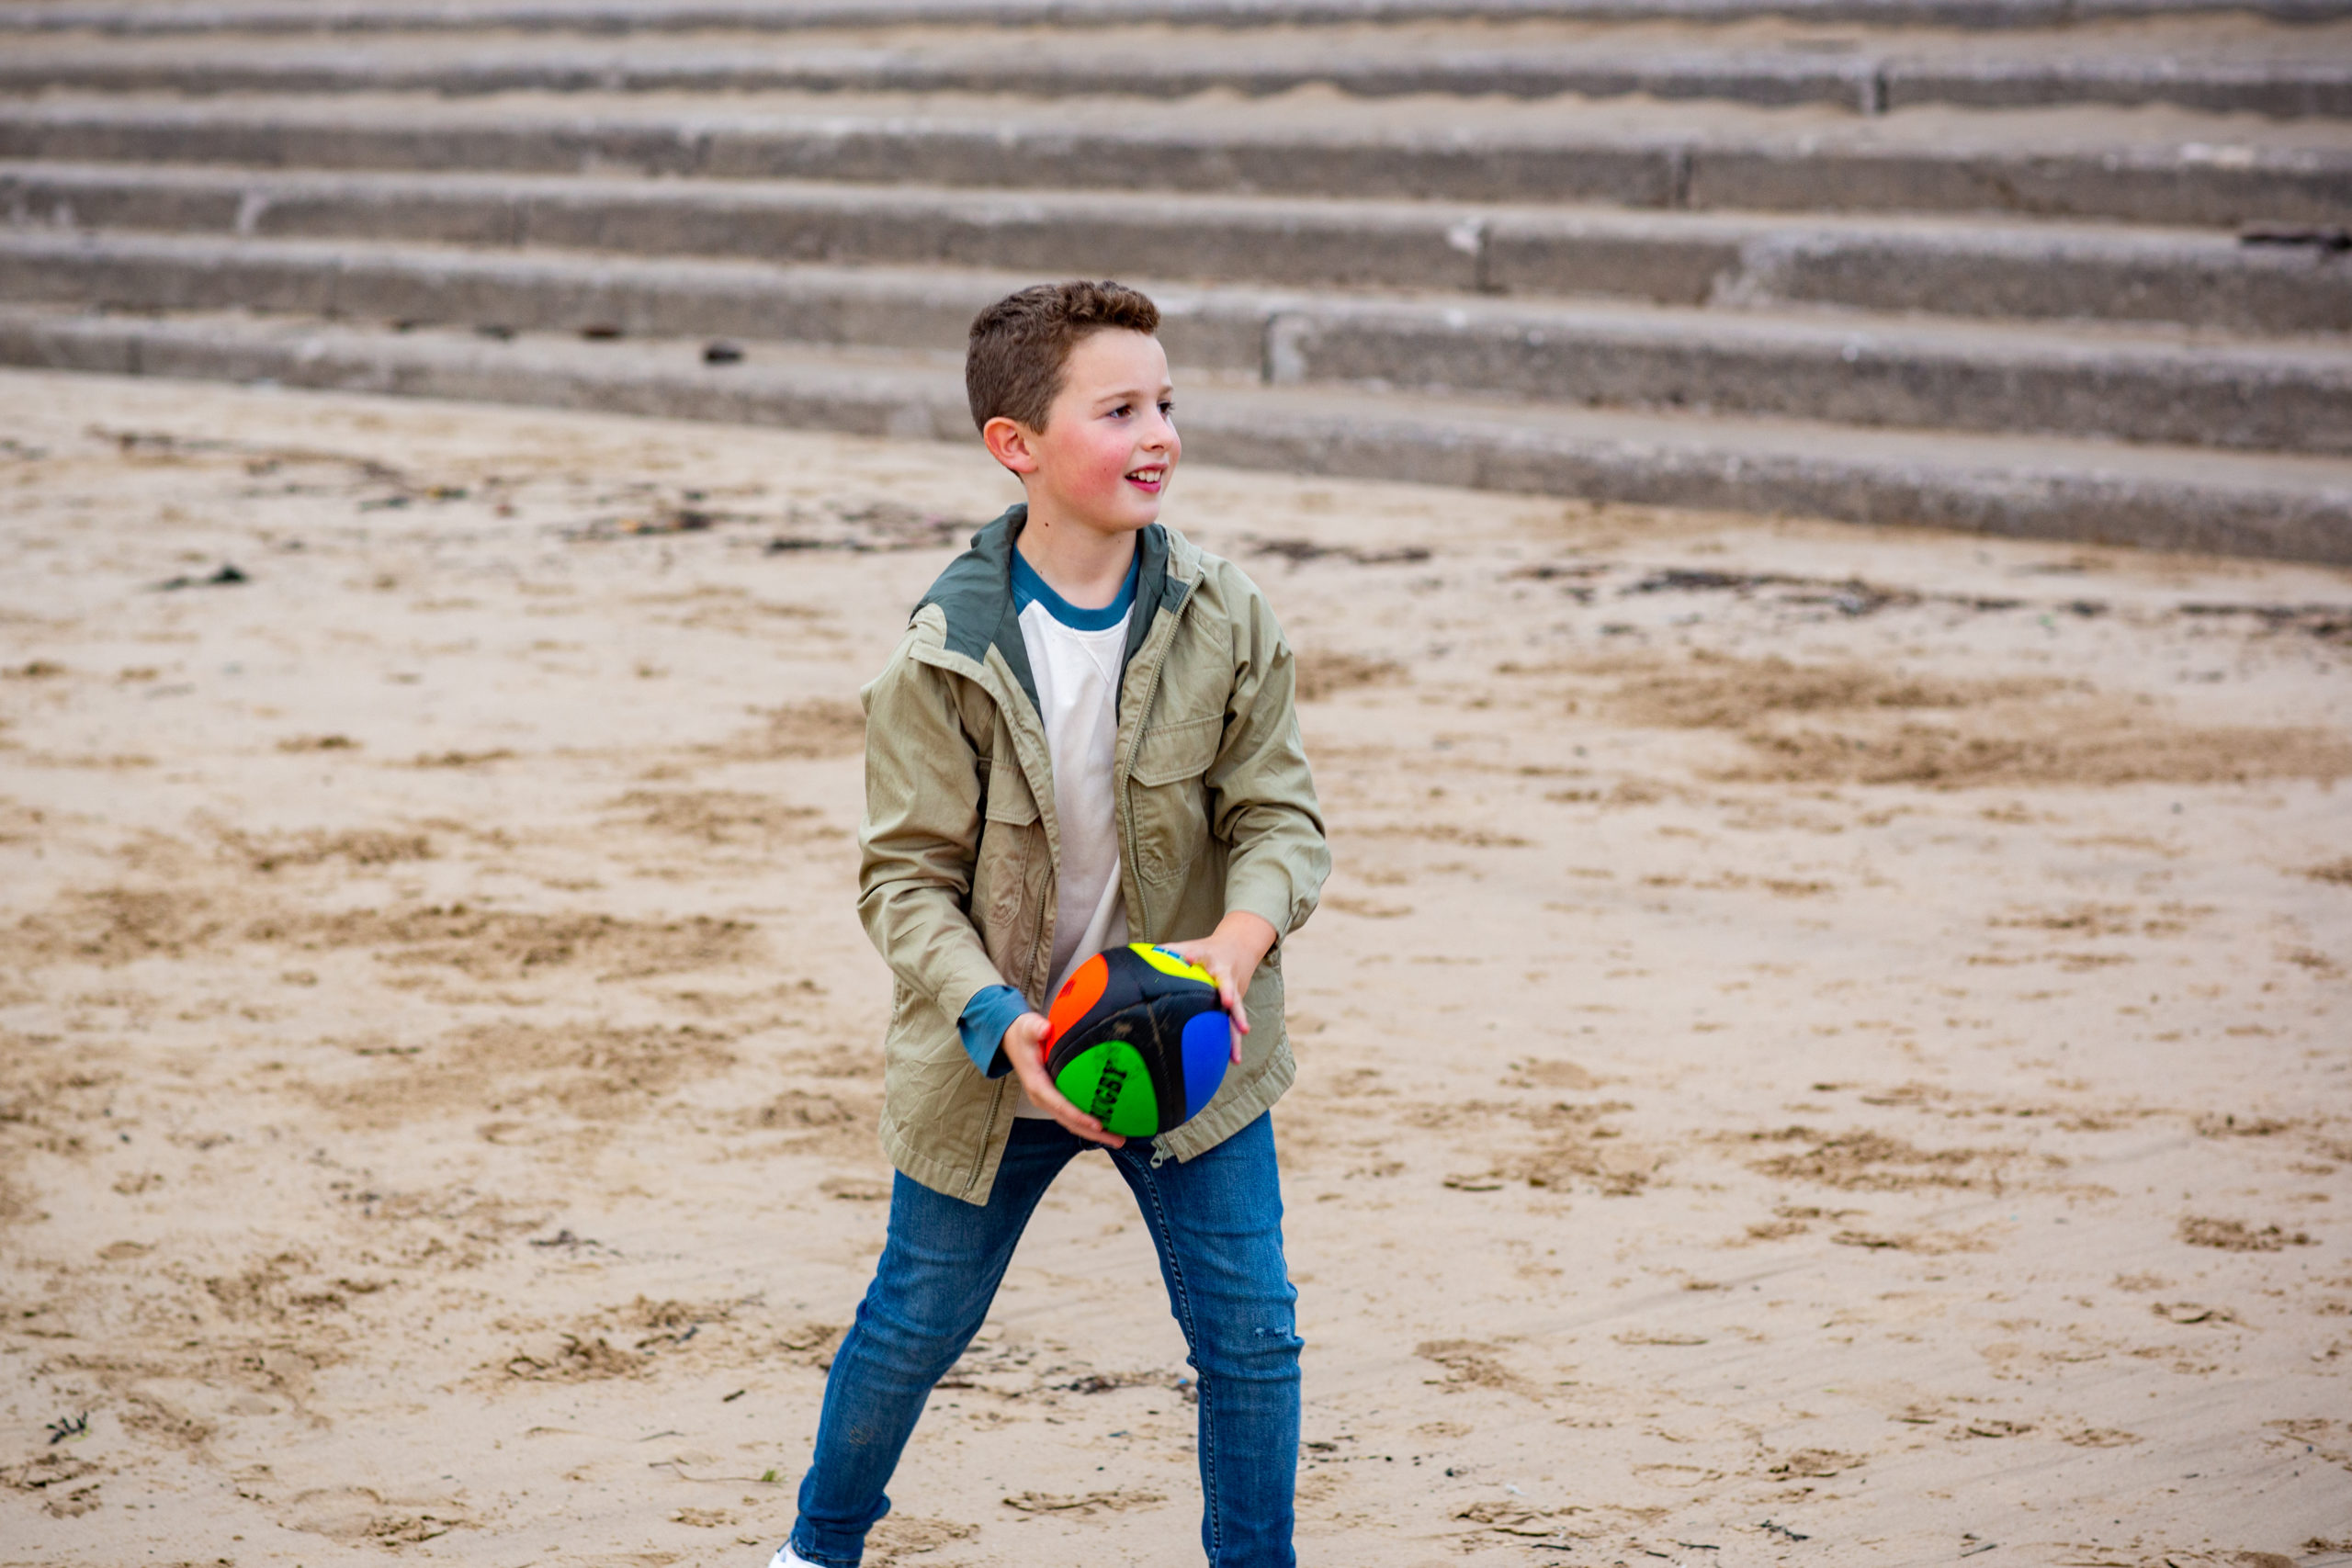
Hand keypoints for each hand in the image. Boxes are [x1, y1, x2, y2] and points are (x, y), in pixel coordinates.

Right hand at [1003, 1011, 1123, 1147]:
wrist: (1013, 1040)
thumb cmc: (1024, 1033)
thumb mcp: (1028, 1027)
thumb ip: (1036, 1027)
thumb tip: (1046, 1028)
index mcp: (1037, 1085)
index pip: (1060, 1105)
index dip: (1079, 1116)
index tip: (1098, 1125)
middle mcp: (1042, 1098)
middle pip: (1069, 1122)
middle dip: (1094, 1133)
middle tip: (1120, 1141)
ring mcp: (1049, 1101)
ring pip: (1072, 1123)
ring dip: (1095, 1133)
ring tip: (1119, 1139)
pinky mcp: (1055, 1099)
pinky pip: (1073, 1115)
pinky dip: (1090, 1123)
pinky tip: (1110, 1124)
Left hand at [1164, 911, 1277, 1063]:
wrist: (1239, 946)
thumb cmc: (1206, 950)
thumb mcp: (1189, 945)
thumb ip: (1169, 951)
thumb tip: (1145, 955)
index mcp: (1209, 958)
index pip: (1200, 954)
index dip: (1193, 955)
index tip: (1188, 958)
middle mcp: (1224, 973)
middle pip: (1227, 983)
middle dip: (1227, 992)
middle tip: (1227, 1001)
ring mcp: (1233, 989)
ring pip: (1236, 1007)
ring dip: (1238, 1022)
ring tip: (1241, 1035)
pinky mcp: (1236, 1002)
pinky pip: (1235, 1023)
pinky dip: (1234, 1040)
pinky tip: (1233, 1058)